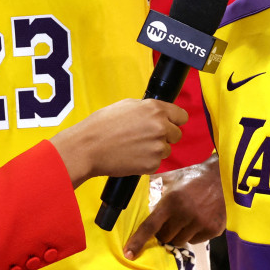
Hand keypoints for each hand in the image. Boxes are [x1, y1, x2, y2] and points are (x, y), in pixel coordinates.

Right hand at [51, 98, 186, 186]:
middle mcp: (161, 126)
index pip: (182, 116)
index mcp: (155, 109)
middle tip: (145, 138)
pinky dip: (146, 162)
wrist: (88, 148)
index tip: (169, 124)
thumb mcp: (126, 106)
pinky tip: (131, 157)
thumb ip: (147, 109)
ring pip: (167, 150)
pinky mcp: (152, 164)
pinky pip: (156, 163)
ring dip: (155, 150)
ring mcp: (158, 147)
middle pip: (177, 134)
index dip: (174, 121)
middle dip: (165, 136)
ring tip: (134, 147)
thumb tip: (159, 113)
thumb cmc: (102, 125)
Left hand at [124, 154, 224, 258]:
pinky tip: (197, 220)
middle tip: (168, 223)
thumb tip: (135, 192)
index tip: (128, 254)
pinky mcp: (214, 229)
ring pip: (180, 241)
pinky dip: (193, 234)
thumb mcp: (171, 177)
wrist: (223, 176)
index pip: (150, 226)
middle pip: (165, 238)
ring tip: (184, 220)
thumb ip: (154, 185)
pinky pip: (195, 241)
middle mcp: (185, 214)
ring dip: (178, 234)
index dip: (138, 241)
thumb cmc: (193, 176)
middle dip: (163, 233)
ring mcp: (201, 223)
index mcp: (171, 202)